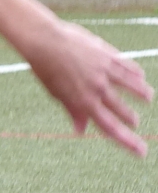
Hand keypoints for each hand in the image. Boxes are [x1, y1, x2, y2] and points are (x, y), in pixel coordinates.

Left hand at [23, 21, 151, 155]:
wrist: (45, 41)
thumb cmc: (46, 69)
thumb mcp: (56, 94)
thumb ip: (73, 111)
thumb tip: (81, 131)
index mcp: (83, 102)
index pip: (110, 127)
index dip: (127, 141)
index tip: (141, 151)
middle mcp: (98, 89)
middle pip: (121, 109)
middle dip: (130, 118)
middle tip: (135, 123)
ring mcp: (105, 71)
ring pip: (132, 86)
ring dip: (142, 93)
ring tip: (148, 98)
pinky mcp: (108, 55)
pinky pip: (128, 67)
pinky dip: (136, 74)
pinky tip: (141, 76)